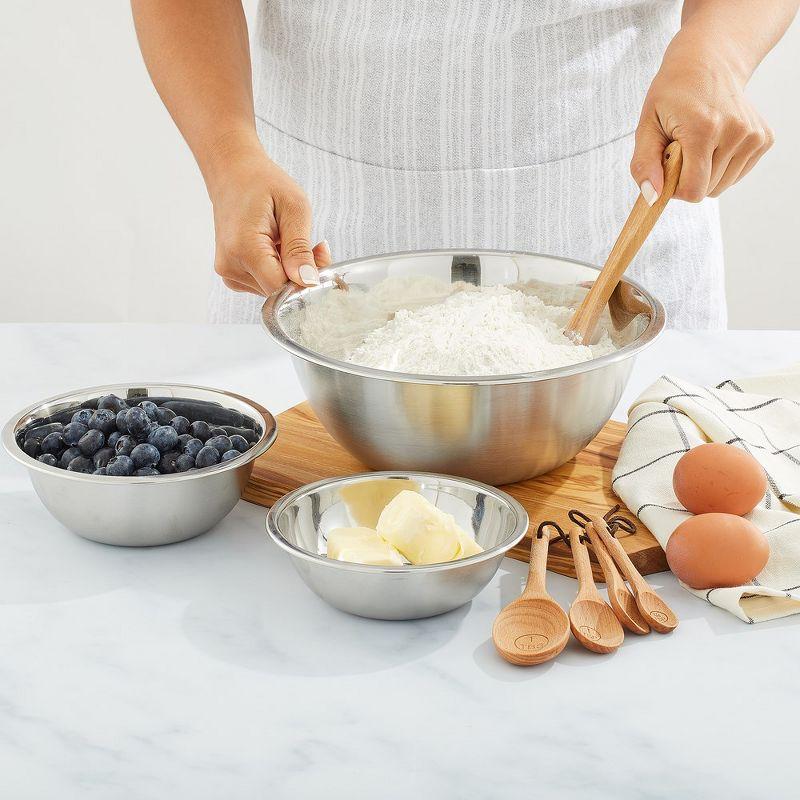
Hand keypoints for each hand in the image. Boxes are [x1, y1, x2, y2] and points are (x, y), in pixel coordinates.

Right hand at [205, 132, 330, 294]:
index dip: (306, 281)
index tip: (319, 257)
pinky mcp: (231, 274)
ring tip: (290, 241)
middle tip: (313, 245)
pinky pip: (263, 284)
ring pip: (272, 290)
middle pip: (278, 291)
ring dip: (290, 273)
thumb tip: (308, 281)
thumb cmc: (263, 183)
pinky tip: (278, 249)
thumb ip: (300, 248)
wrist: (233, 174)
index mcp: (244, 248)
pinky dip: (277, 272)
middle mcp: (230, 265)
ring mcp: (228, 272)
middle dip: (301, 274)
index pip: (281, 289)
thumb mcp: (294, 208)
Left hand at [631, 37, 773, 203]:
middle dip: (688, 178)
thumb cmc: (672, 94)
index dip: (674, 187)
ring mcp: (753, 135)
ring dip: (705, 173)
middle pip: (707, 190)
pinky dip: (721, 167)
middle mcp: (735, 132)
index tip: (667, 166)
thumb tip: (652, 198)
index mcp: (704, 129)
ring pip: (722, 186)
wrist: (709, 62)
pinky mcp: (763, 139)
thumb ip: (644, 164)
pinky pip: (736, 175)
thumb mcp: (646, 125)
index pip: (693, 190)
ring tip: (697, 143)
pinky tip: (714, 142)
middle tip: (681, 148)